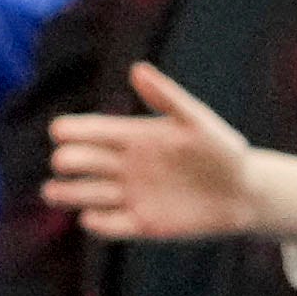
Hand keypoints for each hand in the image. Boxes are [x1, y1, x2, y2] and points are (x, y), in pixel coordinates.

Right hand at [34, 64, 296, 245]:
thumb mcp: (197, 121)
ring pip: (89, 194)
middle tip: (63, 161)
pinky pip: (112, 226)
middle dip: (71, 161)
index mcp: (133, 136)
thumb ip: (168, 98)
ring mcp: (131, 195)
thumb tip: (136, 69)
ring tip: (52, 192)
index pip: (94, 131)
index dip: (75, 130)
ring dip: (70, 193)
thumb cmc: (223, 151)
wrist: (244, 193)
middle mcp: (126, 165)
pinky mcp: (142, 224)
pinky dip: (99, 223)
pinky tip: (91, 218)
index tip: (59, 130)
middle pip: (85, 162)